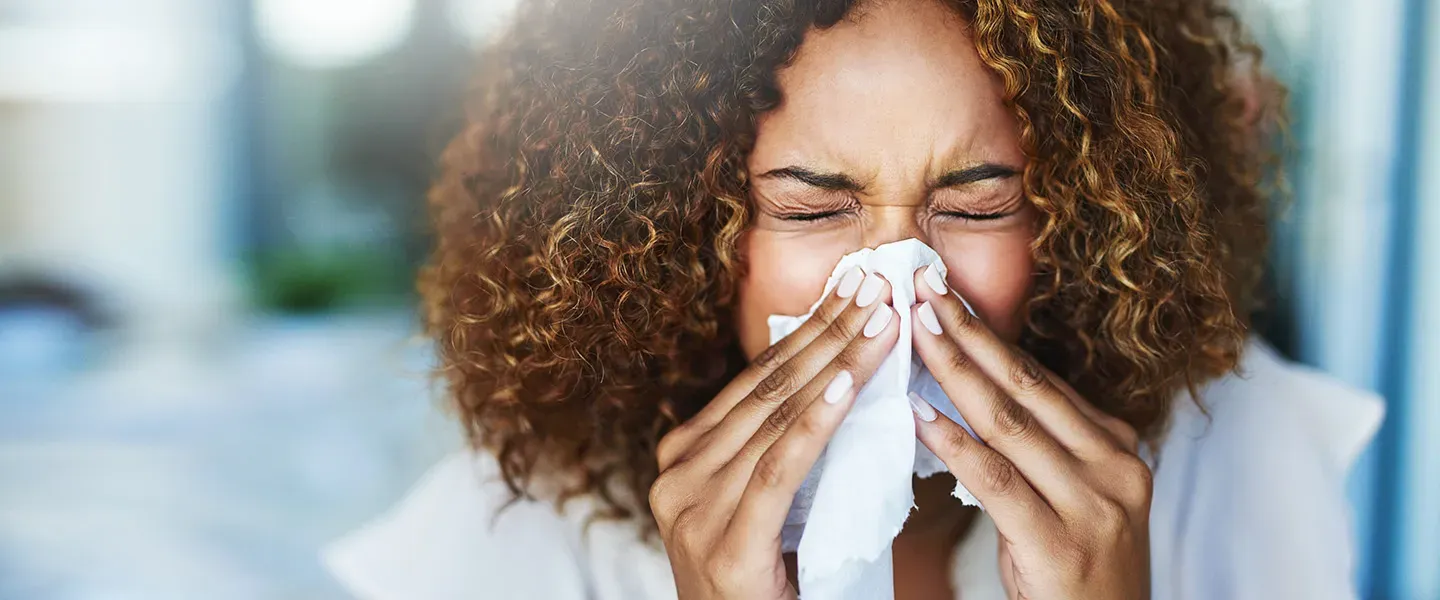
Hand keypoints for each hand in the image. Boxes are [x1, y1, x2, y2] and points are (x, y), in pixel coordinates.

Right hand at [651, 268, 899, 599]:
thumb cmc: (766, 587)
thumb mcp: (768, 507)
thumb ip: (784, 453)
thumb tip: (842, 382)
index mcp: (684, 458)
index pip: (757, 380)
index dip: (810, 329)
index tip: (854, 288)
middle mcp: (677, 475)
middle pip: (767, 388)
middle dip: (829, 331)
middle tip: (876, 285)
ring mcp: (691, 510)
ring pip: (776, 418)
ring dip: (838, 363)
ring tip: (882, 321)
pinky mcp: (724, 547)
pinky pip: (778, 471)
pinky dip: (815, 424)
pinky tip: (846, 385)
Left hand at [907, 265, 1152, 599]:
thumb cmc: (1074, 572)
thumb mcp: (1070, 497)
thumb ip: (1038, 446)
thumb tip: (974, 385)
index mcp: (1119, 448)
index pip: (1042, 380)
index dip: (988, 335)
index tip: (944, 296)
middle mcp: (1116, 467)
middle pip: (1027, 387)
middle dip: (969, 333)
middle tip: (922, 288)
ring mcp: (1094, 505)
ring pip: (1009, 423)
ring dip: (954, 370)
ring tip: (912, 331)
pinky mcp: (1060, 545)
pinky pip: (995, 480)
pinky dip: (952, 442)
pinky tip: (916, 413)